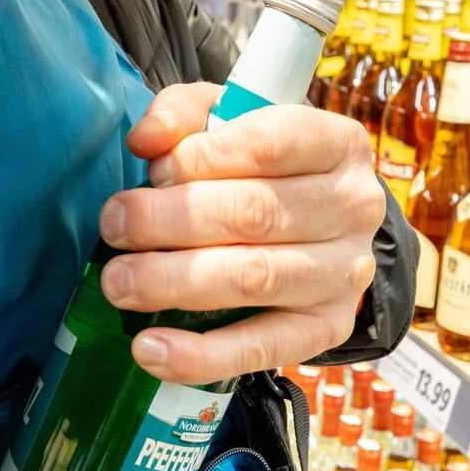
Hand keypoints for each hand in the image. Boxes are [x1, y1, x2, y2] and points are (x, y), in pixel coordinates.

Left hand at [99, 82, 385, 384]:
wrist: (321, 237)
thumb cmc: (265, 172)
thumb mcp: (232, 122)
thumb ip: (186, 115)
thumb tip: (146, 140)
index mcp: (338, 144)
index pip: (267, 144)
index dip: (198, 158)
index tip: (152, 170)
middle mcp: (354, 208)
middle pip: (253, 213)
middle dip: (168, 221)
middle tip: (115, 226)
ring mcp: (346, 275)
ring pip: (253, 278)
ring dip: (173, 281)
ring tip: (119, 282)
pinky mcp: (325, 330)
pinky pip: (260, 349)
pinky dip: (199, 355)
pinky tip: (149, 349)